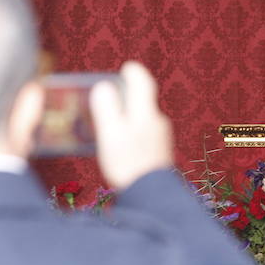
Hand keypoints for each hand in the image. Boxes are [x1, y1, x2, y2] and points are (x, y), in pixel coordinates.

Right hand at [90, 61, 173, 190]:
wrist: (151, 197)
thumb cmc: (128, 164)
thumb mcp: (111, 134)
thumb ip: (107, 108)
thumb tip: (104, 87)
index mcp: (146, 113)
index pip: (144, 83)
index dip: (134, 73)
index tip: (127, 67)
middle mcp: (157, 122)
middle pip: (143, 102)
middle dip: (128, 96)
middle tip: (112, 95)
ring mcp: (160, 138)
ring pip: (143, 119)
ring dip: (129, 116)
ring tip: (111, 123)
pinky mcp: (159, 154)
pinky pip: (144, 134)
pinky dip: (132, 132)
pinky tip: (121, 145)